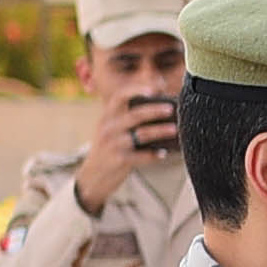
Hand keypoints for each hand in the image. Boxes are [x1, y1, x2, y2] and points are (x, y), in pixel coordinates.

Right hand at [76, 88, 180, 210]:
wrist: (91, 177)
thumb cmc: (108, 150)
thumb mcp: (110, 131)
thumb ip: (127, 119)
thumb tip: (160, 111)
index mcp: (107, 116)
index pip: (120, 96)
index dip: (136, 90)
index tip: (153, 89)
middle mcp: (108, 127)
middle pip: (136, 114)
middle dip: (155, 110)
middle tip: (171, 109)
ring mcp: (113, 144)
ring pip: (141, 134)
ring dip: (160, 131)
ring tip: (175, 129)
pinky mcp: (118, 160)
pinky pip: (141, 156)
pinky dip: (154, 154)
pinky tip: (164, 153)